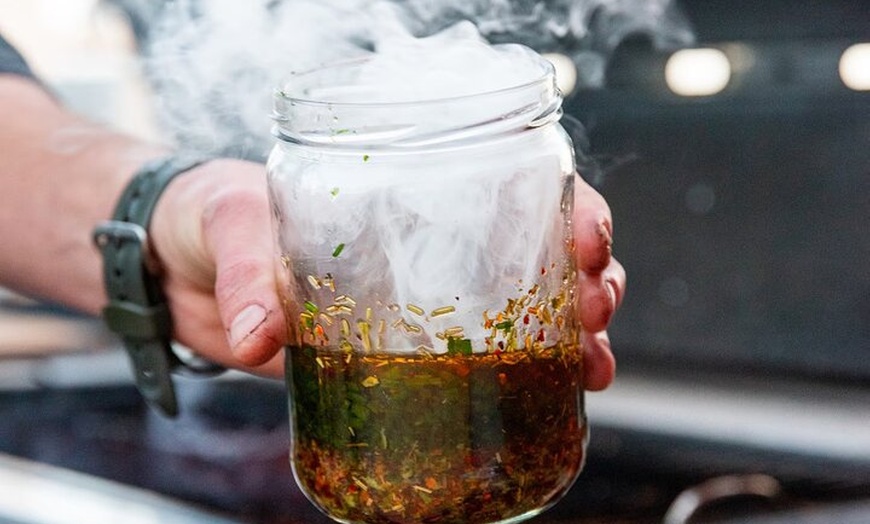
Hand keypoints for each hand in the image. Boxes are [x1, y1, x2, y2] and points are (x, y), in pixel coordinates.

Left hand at [150, 161, 624, 387]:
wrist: (171, 264)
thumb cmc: (208, 215)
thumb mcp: (230, 221)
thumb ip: (246, 276)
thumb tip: (264, 337)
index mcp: (404, 196)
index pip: (509, 187)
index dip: (566, 206)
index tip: (586, 235)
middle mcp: (427, 250)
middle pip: (539, 254)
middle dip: (588, 279)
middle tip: (596, 306)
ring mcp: (418, 306)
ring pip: (525, 312)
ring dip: (573, 337)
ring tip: (594, 364)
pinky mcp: (393, 354)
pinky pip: (472, 367)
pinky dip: (523, 381)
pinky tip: (553, 398)